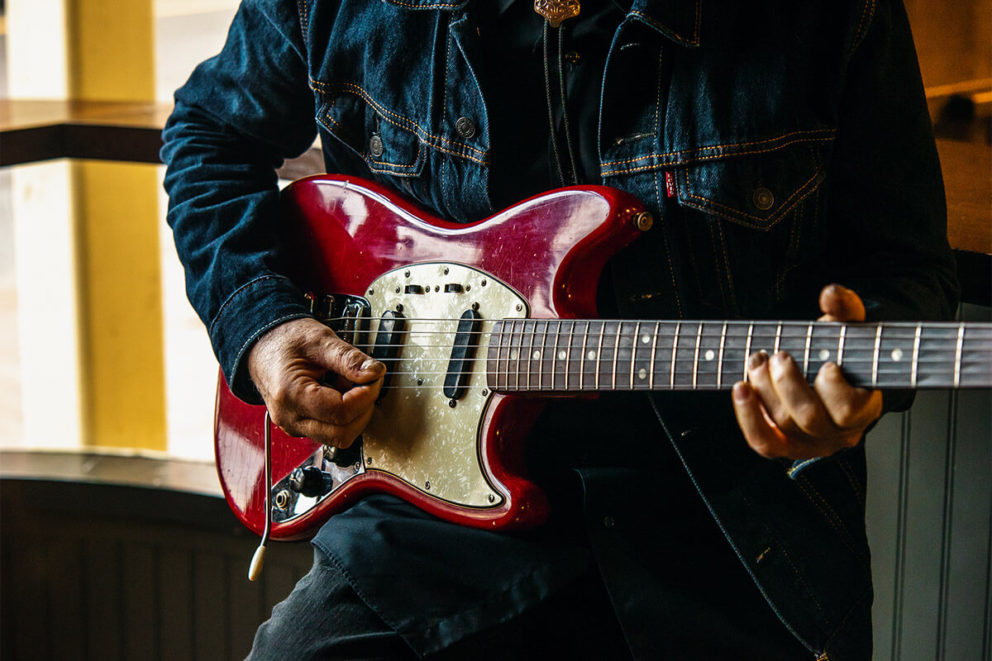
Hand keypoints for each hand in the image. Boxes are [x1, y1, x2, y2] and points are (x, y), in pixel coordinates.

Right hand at [247, 317, 384, 446]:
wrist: (262, 344)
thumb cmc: (285, 340)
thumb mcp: (320, 340)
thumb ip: (349, 358)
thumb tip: (374, 373)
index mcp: (290, 394)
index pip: (341, 412)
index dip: (366, 396)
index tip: (374, 377)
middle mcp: (290, 418)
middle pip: (342, 433)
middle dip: (363, 408)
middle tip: (368, 382)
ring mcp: (295, 425)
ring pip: (340, 436)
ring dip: (355, 413)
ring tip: (348, 384)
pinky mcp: (302, 426)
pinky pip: (332, 430)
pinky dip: (344, 415)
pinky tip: (340, 391)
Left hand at [731, 284, 882, 459]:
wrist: (828, 372)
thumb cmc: (841, 351)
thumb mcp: (849, 328)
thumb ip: (846, 309)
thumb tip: (831, 293)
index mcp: (865, 408)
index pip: (848, 410)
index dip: (833, 388)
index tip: (827, 365)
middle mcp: (839, 433)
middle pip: (808, 418)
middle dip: (787, 384)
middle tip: (778, 356)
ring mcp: (811, 443)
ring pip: (783, 425)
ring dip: (763, 390)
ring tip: (757, 362)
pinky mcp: (786, 446)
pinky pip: (764, 442)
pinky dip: (748, 416)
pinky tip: (740, 389)